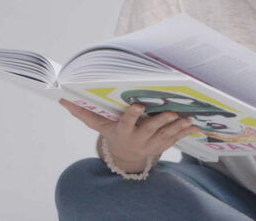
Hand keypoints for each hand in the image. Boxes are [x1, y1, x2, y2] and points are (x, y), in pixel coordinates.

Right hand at [59, 99, 197, 171]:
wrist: (126, 156)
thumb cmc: (112, 133)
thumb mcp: (99, 125)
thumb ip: (83, 113)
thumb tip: (62, 99)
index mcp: (122, 131)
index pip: (127, 123)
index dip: (133, 115)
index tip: (138, 105)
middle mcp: (137, 139)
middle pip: (150, 130)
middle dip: (160, 122)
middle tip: (171, 113)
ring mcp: (151, 144)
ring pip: (165, 135)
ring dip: (177, 127)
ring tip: (187, 118)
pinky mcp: (162, 145)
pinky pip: (174, 140)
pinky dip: (184, 132)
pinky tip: (194, 124)